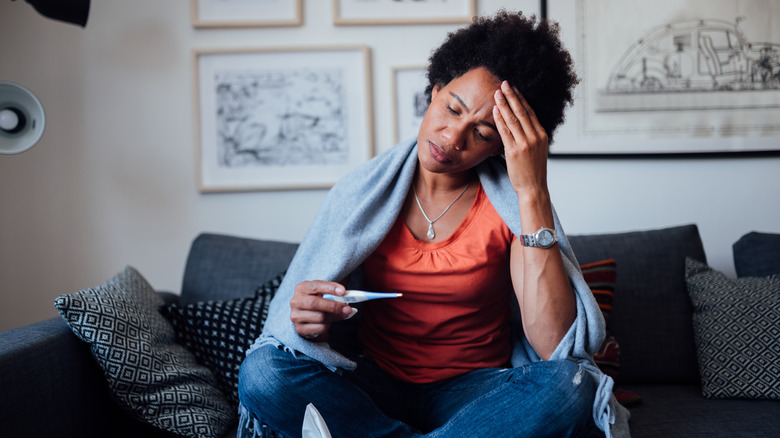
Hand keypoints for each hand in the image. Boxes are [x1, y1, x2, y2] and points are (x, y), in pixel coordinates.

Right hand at [290, 280, 354, 341]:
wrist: (307, 317)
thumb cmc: (318, 301)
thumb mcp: (322, 293)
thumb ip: (333, 293)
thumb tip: (347, 297)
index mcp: (301, 288)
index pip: (315, 286)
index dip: (330, 288)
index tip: (343, 292)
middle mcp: (296, 301)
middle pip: (314, 303)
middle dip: (334, 306)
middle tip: (348, 308)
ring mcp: (296, 316)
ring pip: (319, 317)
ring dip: (334, 317)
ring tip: (341, 315)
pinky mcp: (300, 329)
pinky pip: (320, 328)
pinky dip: (329, 325)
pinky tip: (330, 322)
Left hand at [492, 81, 549, 196]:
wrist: (533, 188)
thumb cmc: (533, 171)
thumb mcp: (537, 151)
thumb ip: (531, 137)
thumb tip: (522, 126)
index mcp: (542, 135)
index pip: (531, 113)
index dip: (521, 99)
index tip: (515, 89)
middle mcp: (535, 137)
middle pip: (522, 112)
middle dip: (512, 96)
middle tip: (504, 84)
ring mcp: (525, 144)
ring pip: (513, 119)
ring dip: (504, 105)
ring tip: (497, 93)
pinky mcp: (514, 151)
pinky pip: (505, 131)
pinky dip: (499, 119)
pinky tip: (495, 110)